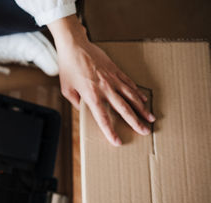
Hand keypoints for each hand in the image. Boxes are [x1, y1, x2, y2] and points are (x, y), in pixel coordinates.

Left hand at [48, 16, 155, 145]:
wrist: (74, 45)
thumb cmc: (68, 67)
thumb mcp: (66, 89)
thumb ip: (76, 102)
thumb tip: (84, 109)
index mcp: (91, 96)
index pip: (103, 118)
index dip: (110, 131)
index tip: (117, 141)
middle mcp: (105, 89)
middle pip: (123, 109)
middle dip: (135, 122)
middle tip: (145, 131)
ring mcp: (112, 79)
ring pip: (131, 96)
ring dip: (142, 108)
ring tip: (150, 118)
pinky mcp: (115, 70)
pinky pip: (129, 83)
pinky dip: (137, 92)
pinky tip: (143, 99)